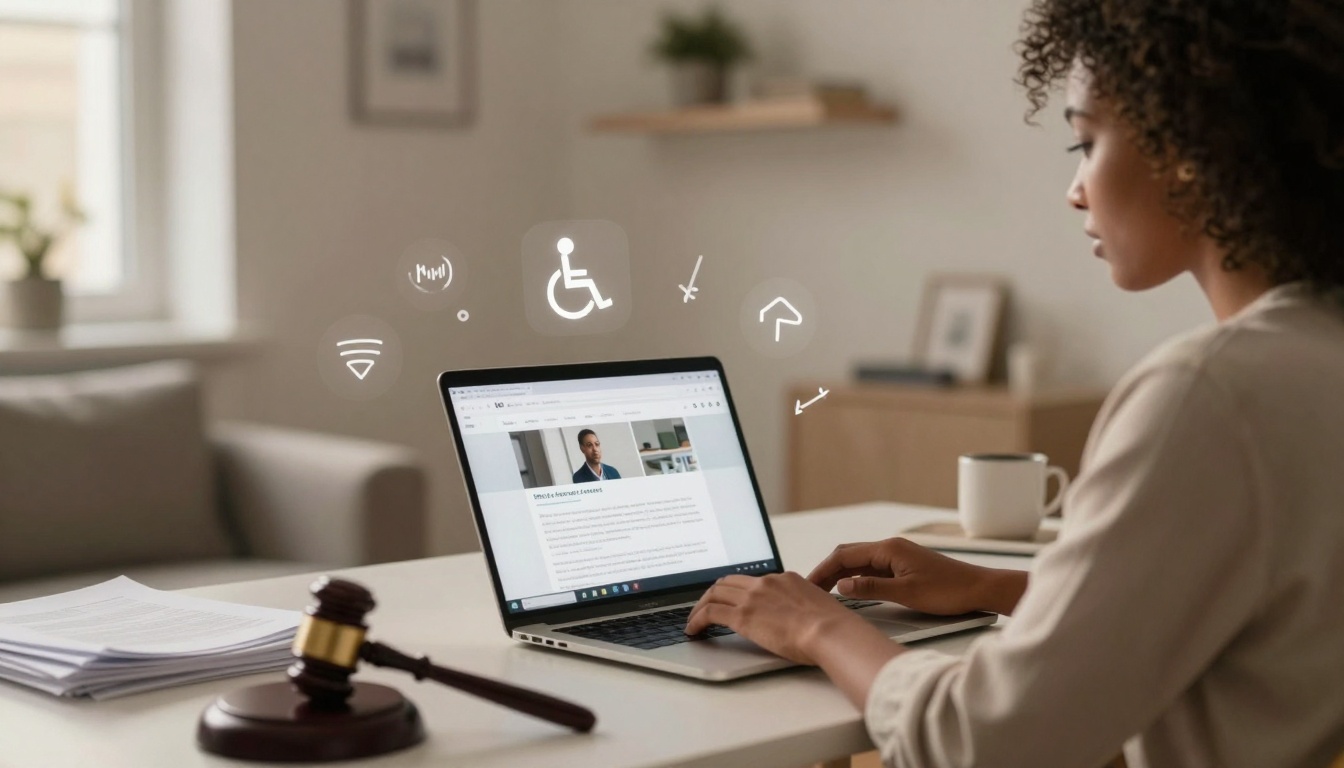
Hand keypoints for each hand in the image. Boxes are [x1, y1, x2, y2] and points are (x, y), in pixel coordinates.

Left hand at [684, 572, 876, 664]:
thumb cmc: (832, 627)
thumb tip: (802, 618)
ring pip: (714, 594)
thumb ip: (804, 607)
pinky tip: (693, 629)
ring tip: (694, 620)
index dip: (736, 590)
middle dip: (713, 594)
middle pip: (728, 582)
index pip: (752, 580)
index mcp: (784, 579)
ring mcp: (752, 598)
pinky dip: (697, 619)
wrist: (830, 631)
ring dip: (700, 606)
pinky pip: (710, 613)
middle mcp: (766, 583)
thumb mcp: (818, 607)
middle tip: (705, 607)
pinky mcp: (742, 616)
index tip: (730, 598)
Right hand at [808, 537, 1023, 615]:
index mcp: (889, 549)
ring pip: (860, 561)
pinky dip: (856, 577)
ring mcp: (897, 556)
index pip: (844, 555)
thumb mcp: (907, 593)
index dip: (823, 569)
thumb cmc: (948, 590)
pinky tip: (851, 590)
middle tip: (811, 589)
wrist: (979, 589)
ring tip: (825, 592)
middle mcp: (891, 548)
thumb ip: (872, 588)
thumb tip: (842, 584)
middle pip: (849, 554)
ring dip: (841, 574)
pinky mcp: (904, 566)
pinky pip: (872, 568)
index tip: (808, 585)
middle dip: (827, 570)